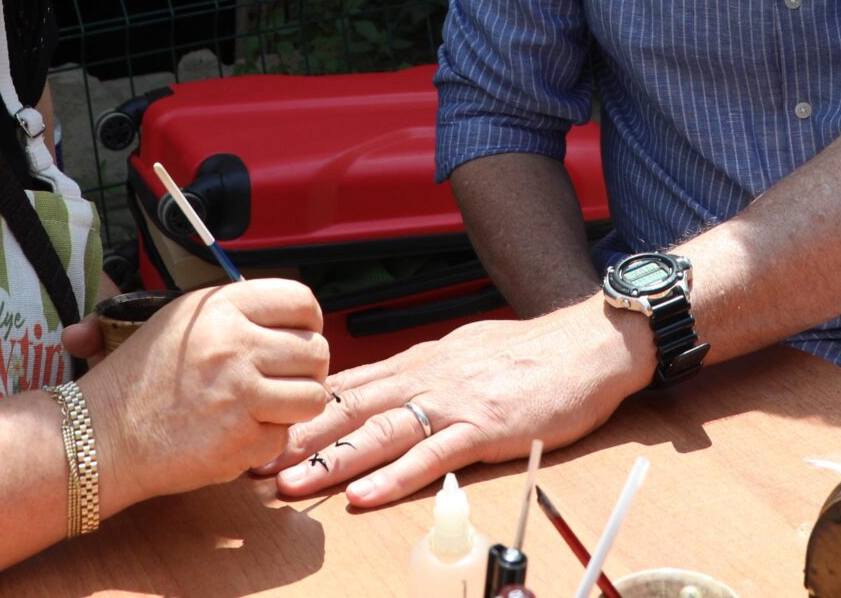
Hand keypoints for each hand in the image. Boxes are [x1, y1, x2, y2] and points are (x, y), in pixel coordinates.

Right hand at [80, 279, 330, 509]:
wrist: (100, 436)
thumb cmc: (137, 380)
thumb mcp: (180, 321)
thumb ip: (235, 314)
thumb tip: (292, 320)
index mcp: (221, 307)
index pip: (302, 302)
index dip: (309, 323)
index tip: (299, 338)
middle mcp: (235, 343)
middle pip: (317, 351)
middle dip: (307, 370)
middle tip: (281, 382)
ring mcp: (241, 392)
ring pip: (314, 396)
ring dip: (295, 407)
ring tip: (265, 409)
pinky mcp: (242, 438)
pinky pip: (285, 437)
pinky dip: (266, 441)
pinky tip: (235, 435)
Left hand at [259, 300, 655, 506]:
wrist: (586, 343)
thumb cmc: (530, 353)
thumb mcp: (461, 350)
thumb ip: (421, 371)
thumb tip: (385, 385)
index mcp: (418, 362)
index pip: (346, 385)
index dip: (300, 408)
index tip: (259, 426)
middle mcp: (425, 378)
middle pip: (349, 409)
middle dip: (298, 437)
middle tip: (254, 462)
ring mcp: (453, 403)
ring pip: (379, 434)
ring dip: (332, 461)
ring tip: (292, 485)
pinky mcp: (484, 428)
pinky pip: (432, 457)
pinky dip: (395, 478)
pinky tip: (366, 497)